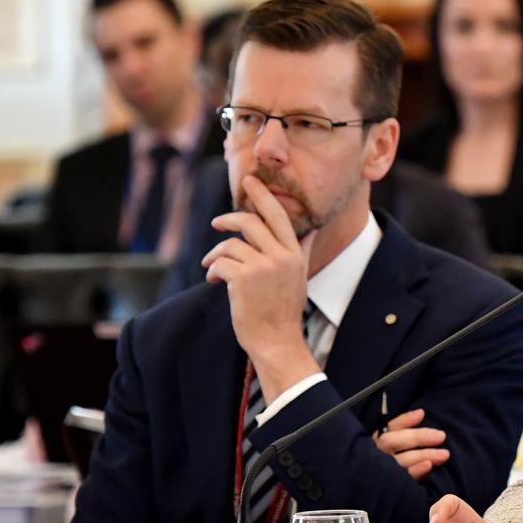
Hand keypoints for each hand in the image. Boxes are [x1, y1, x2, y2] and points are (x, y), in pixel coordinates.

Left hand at [203, 175, 317, 399]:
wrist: (277, 341)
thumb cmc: (284, 311)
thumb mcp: (299, 277)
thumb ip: (301, 251)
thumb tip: (310, 232)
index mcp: (294, 254)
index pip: (278, 216)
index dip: (262, 196)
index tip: (250, 181)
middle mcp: (281, 257)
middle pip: (251, 222)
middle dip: (230, 218)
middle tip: (218, 222)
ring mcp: (262, 267)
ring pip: (230, 244)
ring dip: (216, 254)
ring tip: (212, 267)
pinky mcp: (243, 279)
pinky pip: (220, 262)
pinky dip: (211, 270)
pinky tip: (212, 281)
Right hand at [374, 408, 449, 479]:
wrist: (379, 490)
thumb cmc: (396, 456)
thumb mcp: (396, 440)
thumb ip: (404, 427)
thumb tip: (420, 413)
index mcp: (378, 439)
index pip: (389, 427)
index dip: (405, 420)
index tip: (422, 413)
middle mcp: (377, 453)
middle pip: (393, 442)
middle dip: (418, 437)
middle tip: (441, 436)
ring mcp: (382, 469)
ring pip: (400, 460)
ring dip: (423, 455)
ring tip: (443, 454)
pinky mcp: (391, 484)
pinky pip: (403, 478)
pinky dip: (415, 471)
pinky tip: (428, 465)